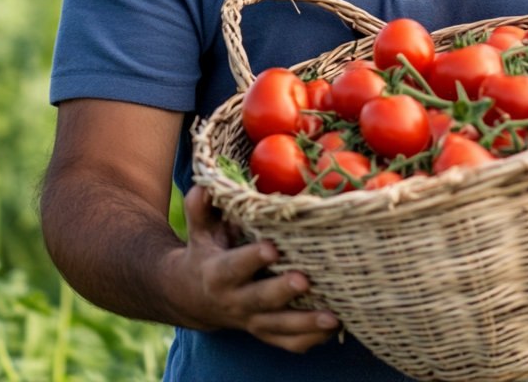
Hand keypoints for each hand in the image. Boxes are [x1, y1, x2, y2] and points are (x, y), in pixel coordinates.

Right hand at [162, 185, 338, 352]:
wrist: (194, 298)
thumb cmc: (205, 252)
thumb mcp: (199, 230)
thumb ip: (200, 207)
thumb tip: (206, 184)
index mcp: (218, 274)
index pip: (234, 267)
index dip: (252, 259)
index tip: (272, 248)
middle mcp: (236, 301)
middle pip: (260, 300)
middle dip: (282, 291)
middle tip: (304, 280)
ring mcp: (253, 320)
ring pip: (279, 327)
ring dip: (306, 324)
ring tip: (332, 317)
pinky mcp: (266, 332)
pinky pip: (288, 343)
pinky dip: (311, 339)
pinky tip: (334, 328)